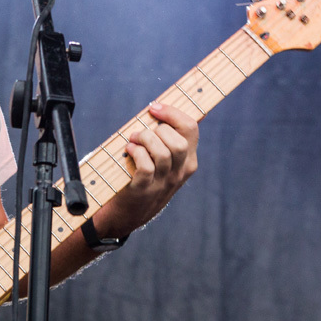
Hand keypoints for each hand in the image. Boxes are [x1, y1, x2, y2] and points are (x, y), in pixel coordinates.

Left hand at [95, 102, 198, 235]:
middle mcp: (179, 172)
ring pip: (162, 152)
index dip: (172, 113)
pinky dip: (136, 152)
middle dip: (158, 129)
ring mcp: (163, 182)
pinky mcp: (145, 189)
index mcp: (188, 161)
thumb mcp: (165, 161)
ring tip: (133, 140)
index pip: (191, 128)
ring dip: (144, 139)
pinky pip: (146, 166)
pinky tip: (129, 150)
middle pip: (179, 142)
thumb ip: (171, 138)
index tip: (154, 107)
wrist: (130, 213)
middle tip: (141, 132)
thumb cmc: (146, 178)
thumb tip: (179, 110)